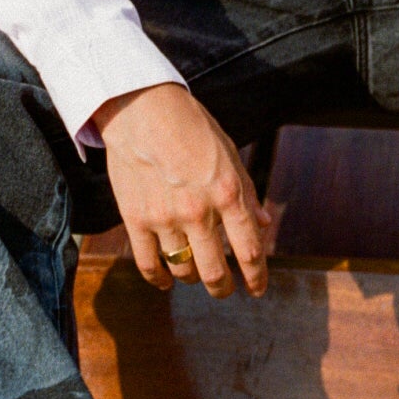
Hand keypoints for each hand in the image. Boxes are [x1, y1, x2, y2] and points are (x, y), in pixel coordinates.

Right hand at [92, 84, 268, 299]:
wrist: (140, 108)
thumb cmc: (190, 126)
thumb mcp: (228, 152)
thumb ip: (246, 191)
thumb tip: (263, 223)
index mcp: (227, 192)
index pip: (249, 250)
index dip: (257, 276)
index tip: (258, 289)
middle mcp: (197, 211)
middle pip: (215, 271)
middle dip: (223, 288)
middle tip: (224, 290)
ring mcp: (164, 218)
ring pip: (182, 270)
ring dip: (192, 278)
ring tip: (195, 275)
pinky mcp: (135, 218)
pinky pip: (148, 263)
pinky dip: (158, 279)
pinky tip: (165, 282)